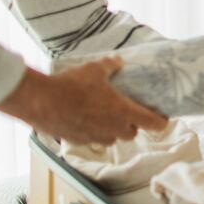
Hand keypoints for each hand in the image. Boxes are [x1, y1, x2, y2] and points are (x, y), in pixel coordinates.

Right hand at [0, 58, 168, 145]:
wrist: (40, 101)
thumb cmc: (72, 85)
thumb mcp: (95, 69)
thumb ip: (111, 66)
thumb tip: (118, 62)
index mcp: (123, 112)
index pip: (153, 123)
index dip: (161, 121)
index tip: (163, 118)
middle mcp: (112, 129)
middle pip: (132, 133)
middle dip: (132, 125)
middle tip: (127, 112)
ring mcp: (95, 137)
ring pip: (112, 139)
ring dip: (113, 130)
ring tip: (105, 116)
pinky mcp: (78, 141)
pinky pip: (92, 140)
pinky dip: (93, 132)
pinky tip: (84, 119)